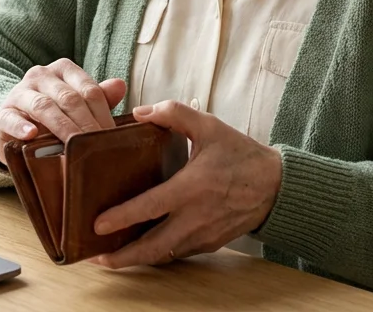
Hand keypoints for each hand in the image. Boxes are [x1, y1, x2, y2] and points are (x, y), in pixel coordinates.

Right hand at [0, 59, 126, 165]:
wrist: (14, 126)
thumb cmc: (53, 116)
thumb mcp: (76, 106)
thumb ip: (98, 97)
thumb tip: (120, 85)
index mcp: (64, 70)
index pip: (89, 89)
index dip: (103, 114)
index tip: (111, 138)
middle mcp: (41, 75)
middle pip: (69, 98)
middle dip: (86, 124)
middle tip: (97, 147)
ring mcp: (20, 93)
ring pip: (44, 106)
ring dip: (61, 127)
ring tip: (72, 145)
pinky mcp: (3, 113)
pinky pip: (11, 118)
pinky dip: (21, 126)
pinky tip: (31, 135)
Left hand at [89, 100, 281, 267]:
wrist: (276, 186)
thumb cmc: (241, 155)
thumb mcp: (210, 125)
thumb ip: (174, 113)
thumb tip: (141, 112)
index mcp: (193, 187)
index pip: (151, 207)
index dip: (122, 217)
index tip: (98, 224)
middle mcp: (196, 217)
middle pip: (153, 246)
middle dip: (123, 257)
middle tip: (96, 258)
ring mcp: (203, 234)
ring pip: (164, 255)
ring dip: (137, 260)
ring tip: (111, 258)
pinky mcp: (210, 244)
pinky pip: (178, 253)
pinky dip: (158, 254)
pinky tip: (141, 249)